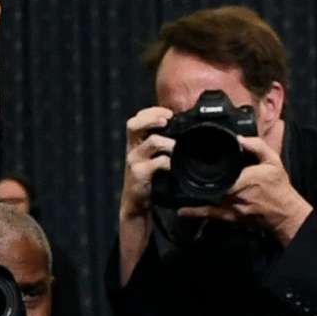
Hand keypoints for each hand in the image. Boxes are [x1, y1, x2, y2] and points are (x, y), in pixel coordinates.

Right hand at [120, 106, 174, 221]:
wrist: (136, 203)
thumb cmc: (148, 178)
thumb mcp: (150, 158)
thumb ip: (160, 144)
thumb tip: (184, 131)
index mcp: (135, 142)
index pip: (137, 118)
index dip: (152, 112)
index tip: (169, 114)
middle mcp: (132, 149)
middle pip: (134, 124)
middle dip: (152, 118)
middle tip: (168, 120)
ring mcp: (135, 161)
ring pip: (152, 142)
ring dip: (169, 142)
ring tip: (178, 147)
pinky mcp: (139, 174)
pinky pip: (158, 163)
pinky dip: (170, 162)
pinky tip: (175, 165)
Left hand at [177, 133, 313, 243]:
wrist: (284, 213)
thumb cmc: (279, 187)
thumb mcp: (273, 161)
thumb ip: (257, 147)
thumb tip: (239, 138)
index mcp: (244, 179)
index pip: (220, 170)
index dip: (205, 163)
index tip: (191, 155)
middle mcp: (234, 194)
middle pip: (209, 183)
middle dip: (195, 174)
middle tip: (178, 165)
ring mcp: (230, 207)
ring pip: (206, 198)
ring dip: (191, 191)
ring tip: (177, 183)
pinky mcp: (230, 217)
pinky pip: (209, 215)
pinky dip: (194, 213)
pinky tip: (182, 211)